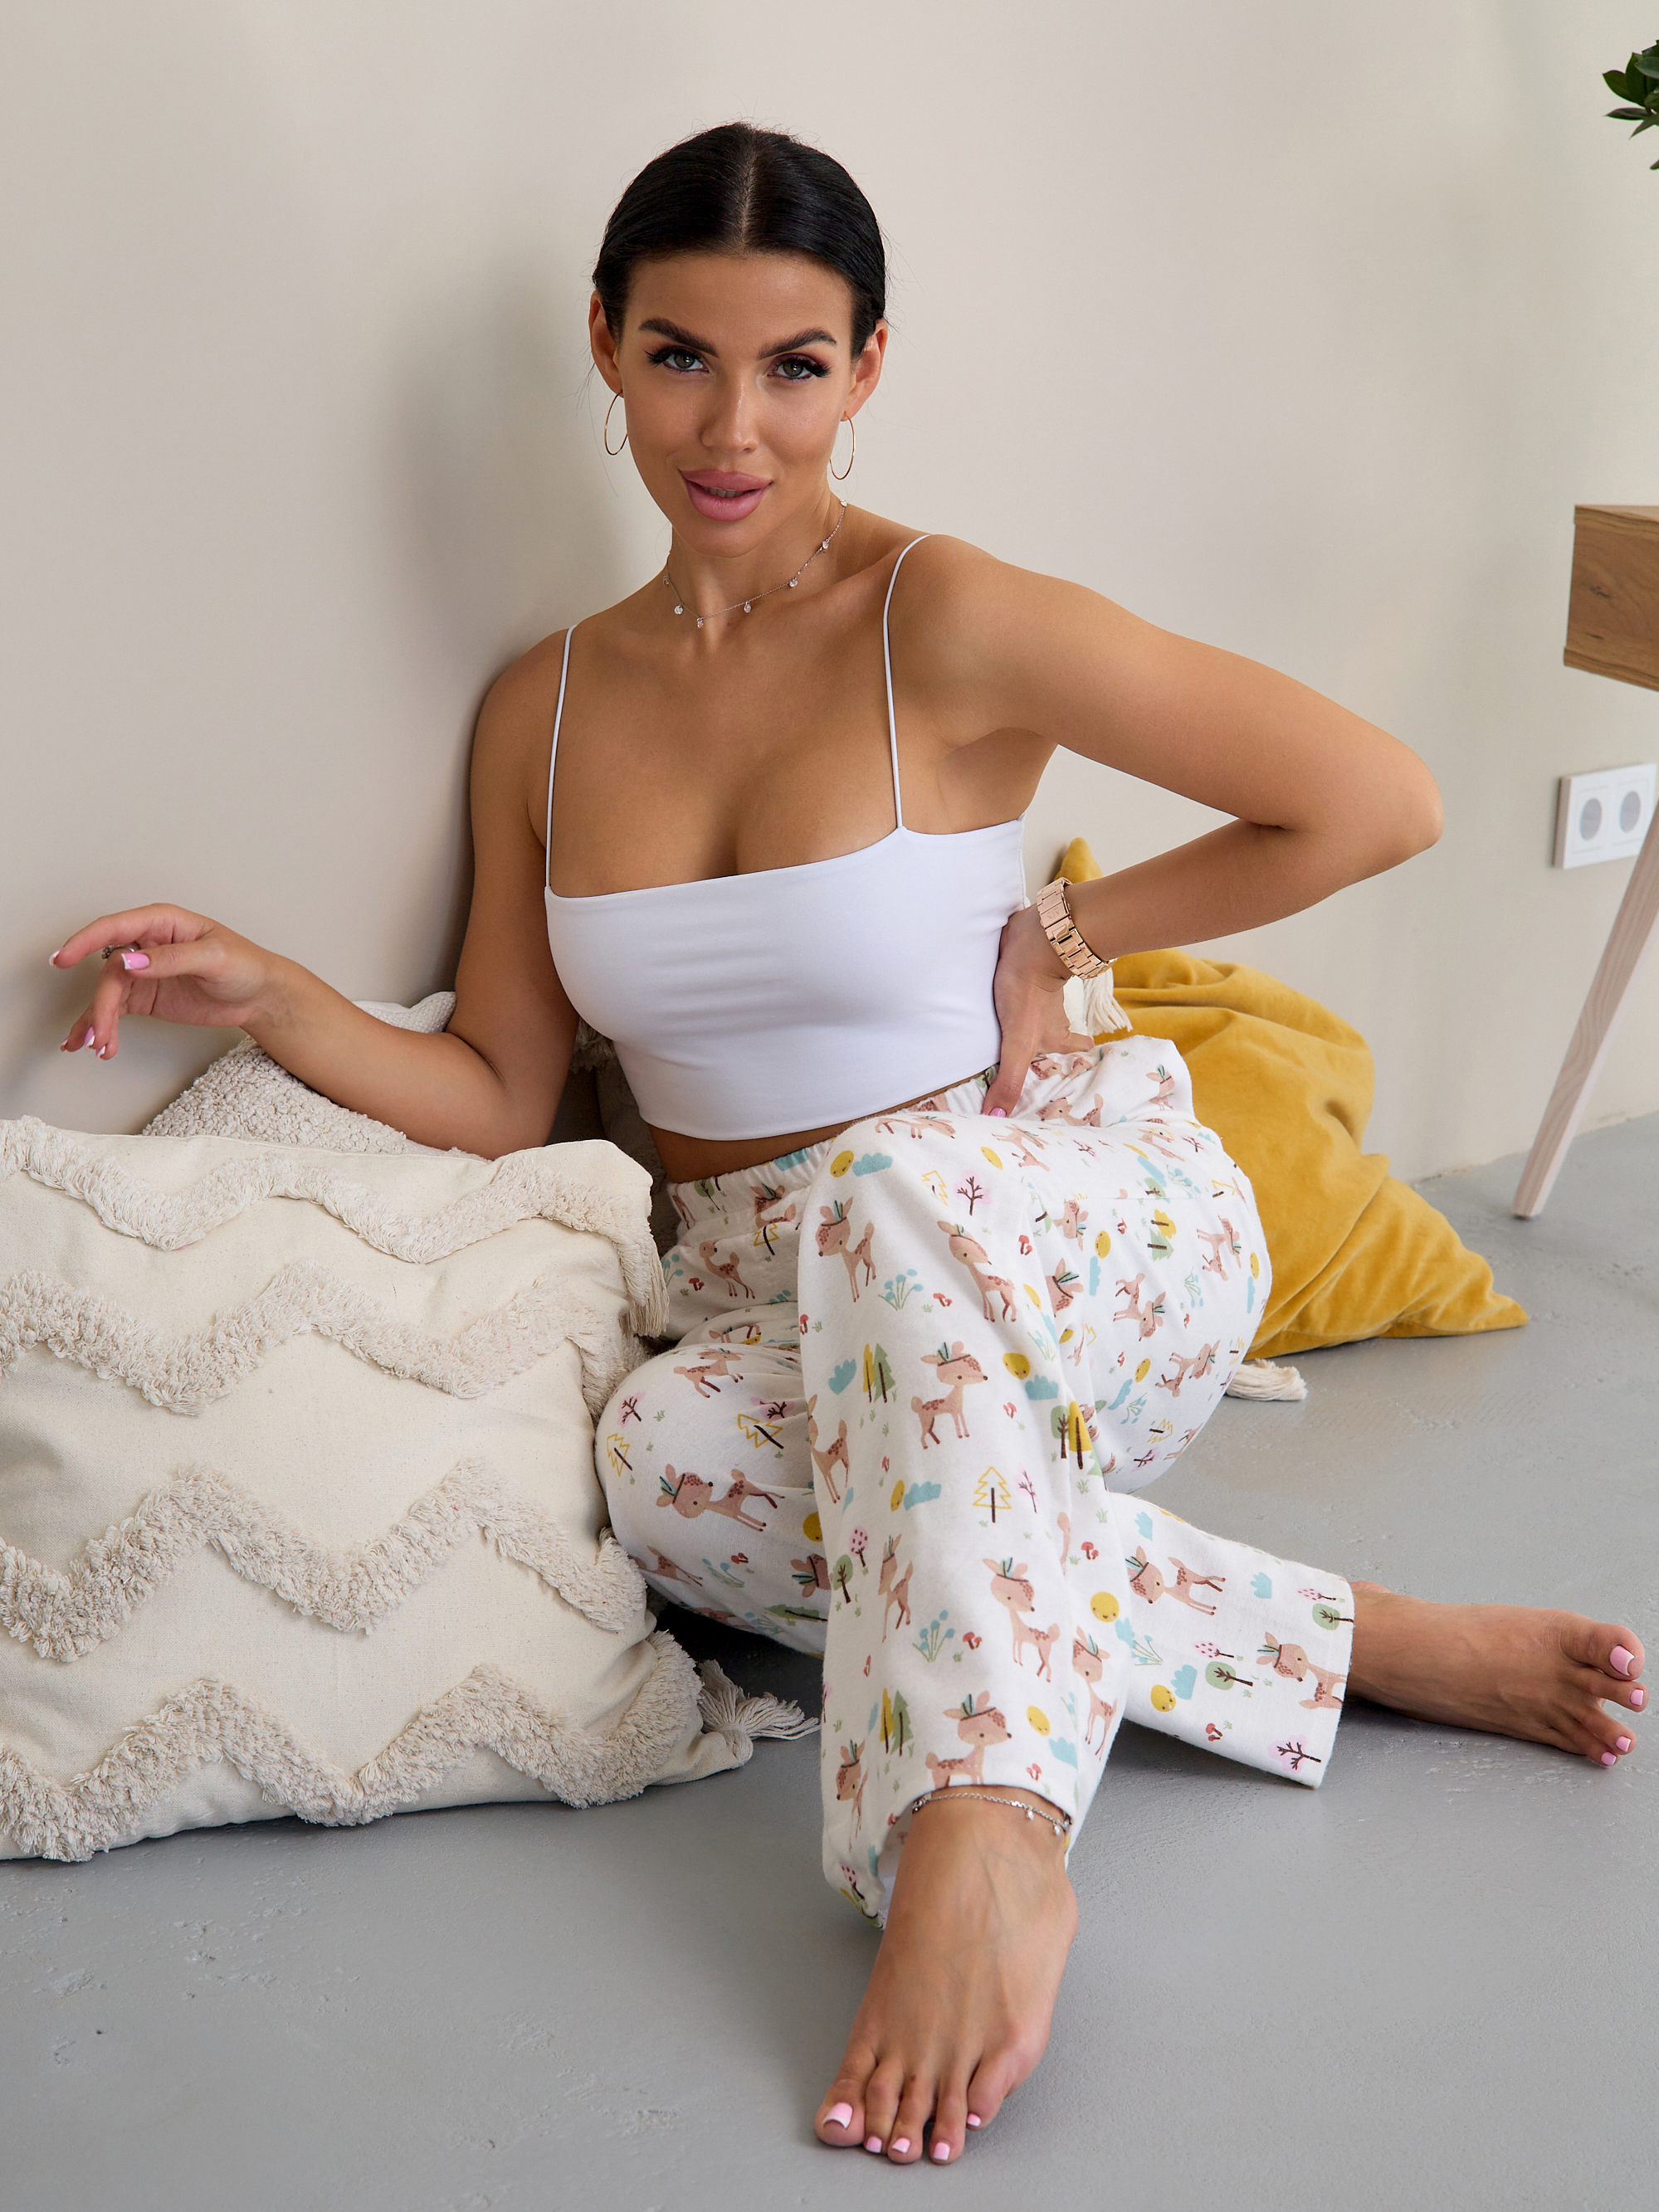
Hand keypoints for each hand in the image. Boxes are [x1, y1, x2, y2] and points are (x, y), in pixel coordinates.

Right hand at [50, 905, 281, 1059]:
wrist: (261, 995)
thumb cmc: (245, 964)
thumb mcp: (214, 957)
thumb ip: (171, 958)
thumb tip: (131, 960)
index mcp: (162, 922)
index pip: (114, 927)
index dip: (85, 941)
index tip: (64, 958)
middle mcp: (146, 944)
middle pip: (109, 971)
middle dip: (101, 1004)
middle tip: (99, 1032)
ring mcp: (143, 971)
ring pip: (108, 994)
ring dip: (99, 1021)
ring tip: (99, 1047)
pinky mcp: (145, 996)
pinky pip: (115, 1009)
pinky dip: (102, 1026)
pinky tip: (92, 1043)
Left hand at [982, 903, 1096, 1114]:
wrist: (1034, 942)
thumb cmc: (1029, 995)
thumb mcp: (1018, 1045)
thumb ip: (1009, 1081)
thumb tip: (998, 1119)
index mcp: (1054, 1032)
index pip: (1072, 1046)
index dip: (1078, 1050)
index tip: (1087, 1051)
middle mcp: (1051, 1010)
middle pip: (1060, 1024)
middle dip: (1059, 1032)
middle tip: (1057, 1036)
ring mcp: (1039, 985)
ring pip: (1042, 1000)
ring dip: (1038, 1007)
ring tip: (1027, 1013)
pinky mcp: (1023, 963)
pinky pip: (1023, 975)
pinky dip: (1019, 979)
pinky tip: (1005, 978)